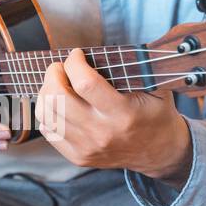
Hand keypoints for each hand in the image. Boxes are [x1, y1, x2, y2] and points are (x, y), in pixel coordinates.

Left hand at [37, 48, 191, 183]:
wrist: (158, 151)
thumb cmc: (155, 114)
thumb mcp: (157, 87)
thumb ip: (138, 67)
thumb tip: (110, 48)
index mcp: (122, 114)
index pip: (85, 83)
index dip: (74, 62)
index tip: (77, 55)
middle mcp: (102, 133)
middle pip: (58, 99)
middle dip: (53, 74)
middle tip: (60, 67)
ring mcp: (87, 147)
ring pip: (47, 115)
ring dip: (46, 92)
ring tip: (57, 83)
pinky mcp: (78, 157)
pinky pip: (48, 130)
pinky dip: (47, 112)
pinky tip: (59, 103)